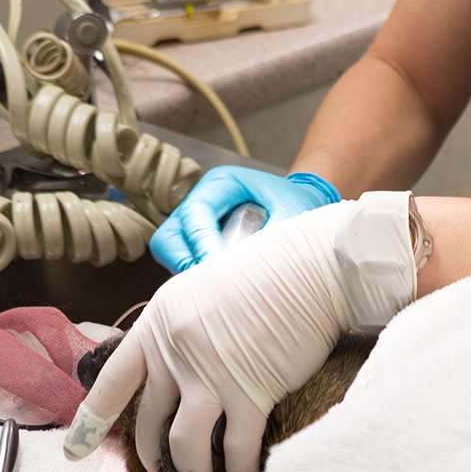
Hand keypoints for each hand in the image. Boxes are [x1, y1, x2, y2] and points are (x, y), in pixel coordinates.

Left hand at [65, 195, 415, 471]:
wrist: (315, 266)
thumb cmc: (272, 272)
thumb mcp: (207, 289)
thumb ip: (187, 330)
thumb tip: (183, 370)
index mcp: (161, 320)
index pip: (115, 378)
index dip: (92, 418)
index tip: (74, 450)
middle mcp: (176, 348)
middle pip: (149, 421)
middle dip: (152, 458)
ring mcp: (211, 372)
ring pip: (185, 445)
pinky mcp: (250, 390)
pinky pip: (235, 447)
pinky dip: (238, 468)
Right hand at [148, 166, 338, 272]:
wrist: (302, 204)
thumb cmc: (297, 203)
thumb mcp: (292, 213)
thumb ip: (274, 235)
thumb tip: (249, 268)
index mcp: (221, 183)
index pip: (197, 212)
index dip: (202, 242)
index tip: (216, 267)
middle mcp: (201, 199)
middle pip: (170, 233)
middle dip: (183, 260)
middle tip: (206, 283)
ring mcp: (194, 222)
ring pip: (168, 249)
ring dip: (182, 270)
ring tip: (208, 288)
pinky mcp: (196, 242)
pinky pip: (179, 260)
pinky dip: (189, 276)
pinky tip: (211, 288)